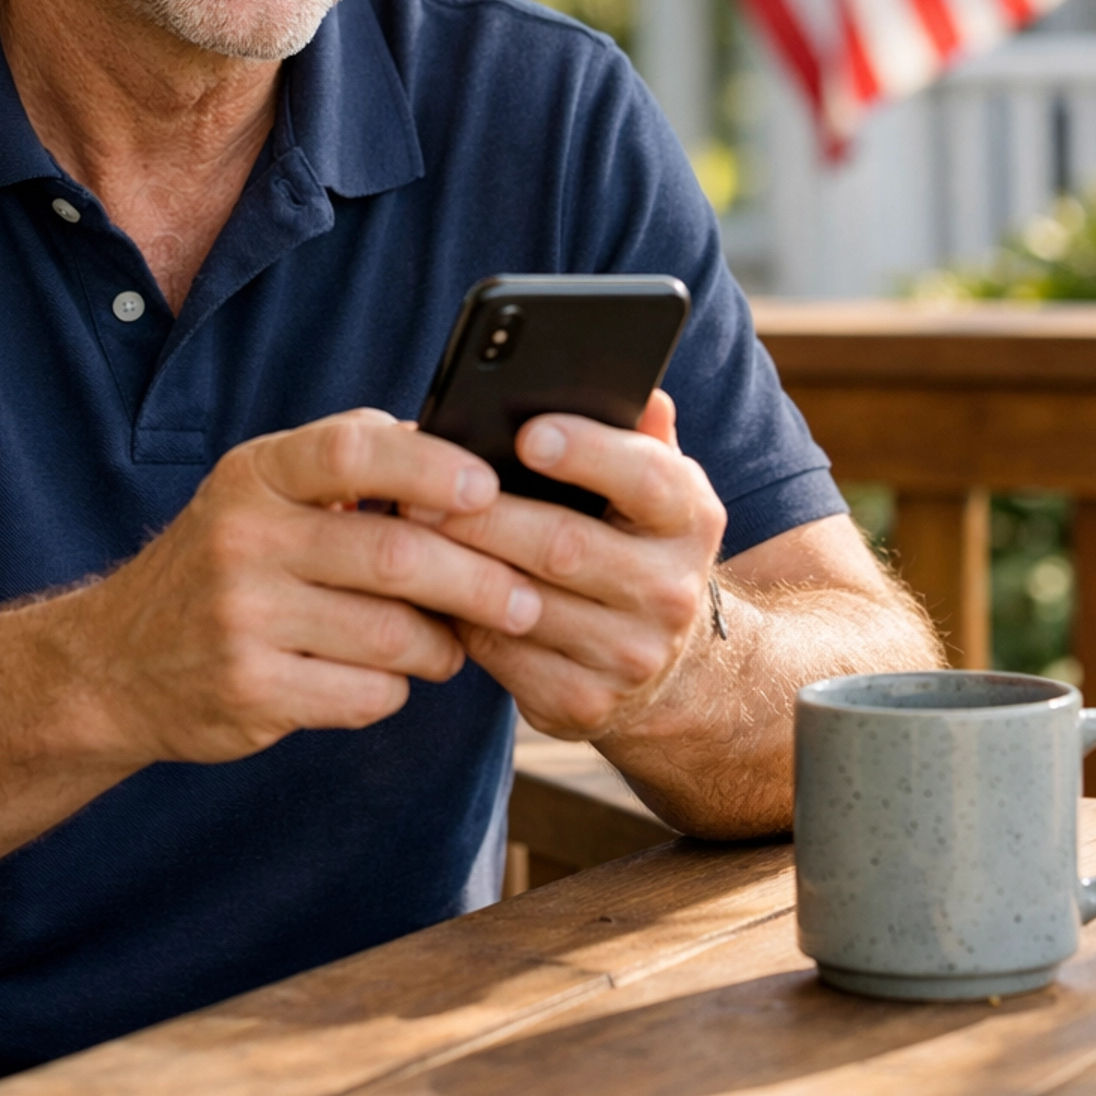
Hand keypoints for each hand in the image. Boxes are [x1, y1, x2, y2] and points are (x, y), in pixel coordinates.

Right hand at [68, 410, 539, 765]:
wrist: (113, 663)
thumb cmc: (222, 563)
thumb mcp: (262, 491)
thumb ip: (349, 460)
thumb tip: (459, 444)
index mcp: (256, 474)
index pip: (353, 450)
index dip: (431, 466)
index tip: (490, 487)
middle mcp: (243, 539)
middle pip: (395, 554)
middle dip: (479, 580)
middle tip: (526, 597)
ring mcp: (242, 620)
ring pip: (391, 634)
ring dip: (443, 644)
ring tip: (453, 642)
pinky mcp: (249, 694)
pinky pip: (365, 695)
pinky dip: (394, 688)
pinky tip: (387, 678)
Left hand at [401, 391, 725, 740]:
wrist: (668, 669)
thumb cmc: (635, 545)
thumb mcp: (656, 489)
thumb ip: (642, 437)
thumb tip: (641, 392)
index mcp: (690, 520)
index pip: (648, 479)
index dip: (589, 454)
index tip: (529, 434)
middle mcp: (670, 591)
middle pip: (566, 546)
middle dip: (485, 517)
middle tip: (419, 492)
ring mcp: (629, 655)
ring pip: (524, 605)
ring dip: (458, 569)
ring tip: (405, 535)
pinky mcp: (582, 703)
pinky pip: (502, 656)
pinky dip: (458, 621)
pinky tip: (424, 591)